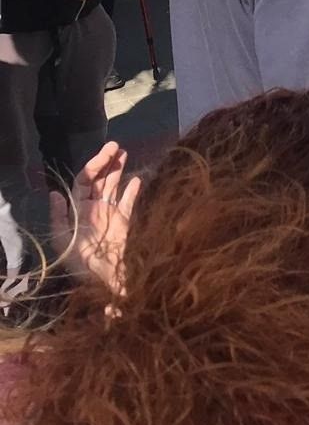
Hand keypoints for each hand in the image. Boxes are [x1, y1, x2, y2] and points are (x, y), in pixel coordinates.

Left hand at [49, 141, 141, 292]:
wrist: (106, 279)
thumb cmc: (82, 262)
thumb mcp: (64, 240)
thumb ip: (60, 217)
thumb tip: (54, 193)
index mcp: (78, 211)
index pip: (84, 182)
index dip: (94, 165)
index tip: (105, 153)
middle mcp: (94, 209)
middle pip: (99, 180)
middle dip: (107, 162)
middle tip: (117, 145)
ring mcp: (110, 215)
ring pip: (113, 187)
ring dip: (118, 170)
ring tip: (125, 153)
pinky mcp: (125, 223)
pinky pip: (128, 203)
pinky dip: (132, 191)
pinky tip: (137, 179)